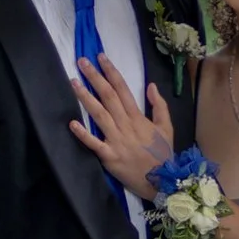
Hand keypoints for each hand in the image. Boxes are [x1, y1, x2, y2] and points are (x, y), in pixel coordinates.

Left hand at [69, 55, 173, 198]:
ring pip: (99, 115)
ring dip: (85, 98)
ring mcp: (116, 140)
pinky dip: (83, 134)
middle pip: (108, 97)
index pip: (122, 89)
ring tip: (73, 82)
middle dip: (94, 78)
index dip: (111, 72)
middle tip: (82, 62)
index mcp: (138, 117)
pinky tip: (72, 123)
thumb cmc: (163, 154)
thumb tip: (151, 86)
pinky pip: (94, 144)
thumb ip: (159, 106)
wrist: (162, 180)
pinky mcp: (109, 156)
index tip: (101, 58)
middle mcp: (125, 125)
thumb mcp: (167, 127)